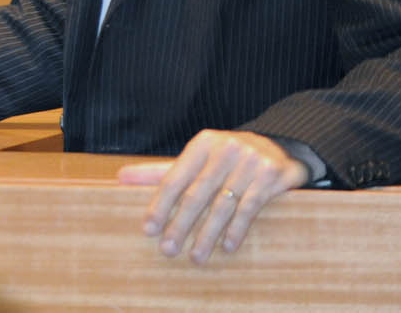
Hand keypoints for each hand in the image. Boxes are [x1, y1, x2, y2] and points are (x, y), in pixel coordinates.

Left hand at [117, 129, 308, 263]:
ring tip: (197, 257)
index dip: (159, 205)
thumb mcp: (196, 160)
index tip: (149, 230)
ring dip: (208, 234)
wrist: (280, 146)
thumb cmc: (226, 158)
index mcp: (201, 144)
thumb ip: (160, 172)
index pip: (174, 179)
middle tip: (168, 250)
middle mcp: (225, 149)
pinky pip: (250, 207)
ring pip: (223, 204)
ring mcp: (250, 161)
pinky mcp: (272, 175)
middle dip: (181, 225)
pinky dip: (237, 229)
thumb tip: (120, 178)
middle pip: (196, 194)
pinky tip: (227, 246)